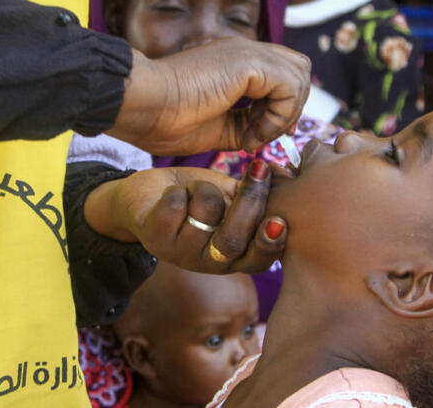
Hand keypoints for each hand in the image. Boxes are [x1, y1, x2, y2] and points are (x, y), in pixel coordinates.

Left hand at [83, 160, 286, 273]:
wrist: (148, 194)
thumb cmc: (196, 196)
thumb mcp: (229, 196)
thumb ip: (255, 196)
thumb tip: (284, 176)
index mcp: (233, 257)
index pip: (258, 261)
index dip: (270, 244)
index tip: (279, 220)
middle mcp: (209, 263)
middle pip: (234, 239)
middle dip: (249, 201)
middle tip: (259, 168)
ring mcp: (180, 255)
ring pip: (206, 212)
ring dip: (204, 188)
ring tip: (196, 189)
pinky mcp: (155, 239)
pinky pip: (177, 204)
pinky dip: (178, 189)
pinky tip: (172, 195)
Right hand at [107, 38, 310, 154]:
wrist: (142, 105)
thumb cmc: (165, 119)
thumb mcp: (217, 128)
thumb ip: (244, 125)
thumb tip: (263, 135)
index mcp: (236, 63)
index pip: (282, 77)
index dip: (279, 111)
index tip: (253, 138)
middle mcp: (246, 51)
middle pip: (299, 70)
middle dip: (290, 108)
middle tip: (261, 135)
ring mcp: (248, 51)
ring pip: (300, 76)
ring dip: (284, 114)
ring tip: (252, 135)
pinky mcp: (250, 62)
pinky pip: (290, 87)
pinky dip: (278, 116)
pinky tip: (250, 132)